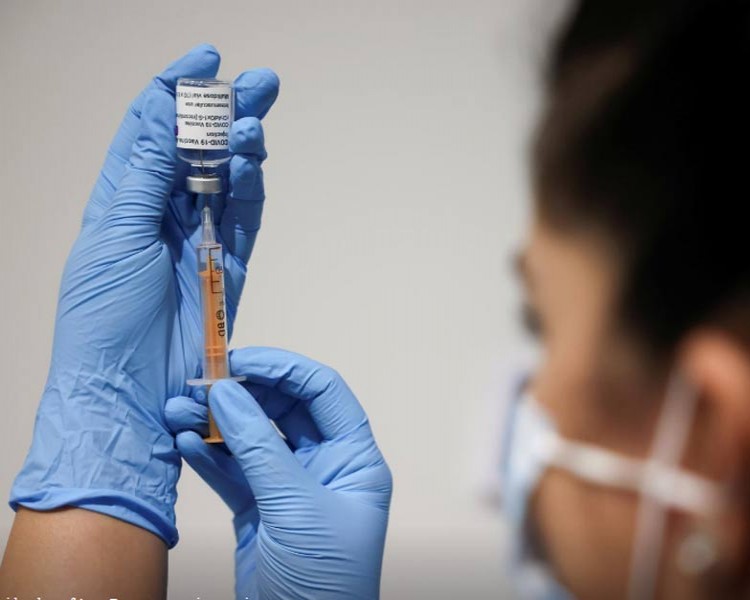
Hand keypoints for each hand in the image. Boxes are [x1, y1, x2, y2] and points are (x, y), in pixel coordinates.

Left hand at [9, 45, 279, 546]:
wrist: (128, 394)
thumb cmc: (102, 323)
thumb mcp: (113, 234)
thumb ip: (146, 175)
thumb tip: (170, 114)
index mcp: (119, 200)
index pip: (149, 127)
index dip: (176, 89)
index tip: (207, 58)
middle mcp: (157, 215)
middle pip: (196, 147)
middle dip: (225, 110)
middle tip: (260, 81)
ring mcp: (194, 242)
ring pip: (225, 179)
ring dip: (241, 147)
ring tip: (255, 123)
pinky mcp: (225, 270)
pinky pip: (243, 221)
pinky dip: (250, 190)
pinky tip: (253, 163)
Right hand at [164, 347, 392, 598]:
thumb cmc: (324, 579)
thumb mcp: (296, 506)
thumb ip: (261, 447)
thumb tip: (229, 393)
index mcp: (354, 459)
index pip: (322, 391)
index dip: (283, 368)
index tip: (239, 358)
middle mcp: (325, 466)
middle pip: (283, 409)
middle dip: (240, 394)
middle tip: (198, 383)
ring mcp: (290, 487)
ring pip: (252, 439)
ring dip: (215, 422)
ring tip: (177, 409)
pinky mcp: (259, 510)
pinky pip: (233, 471)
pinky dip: (208, 454)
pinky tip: (184, 440)